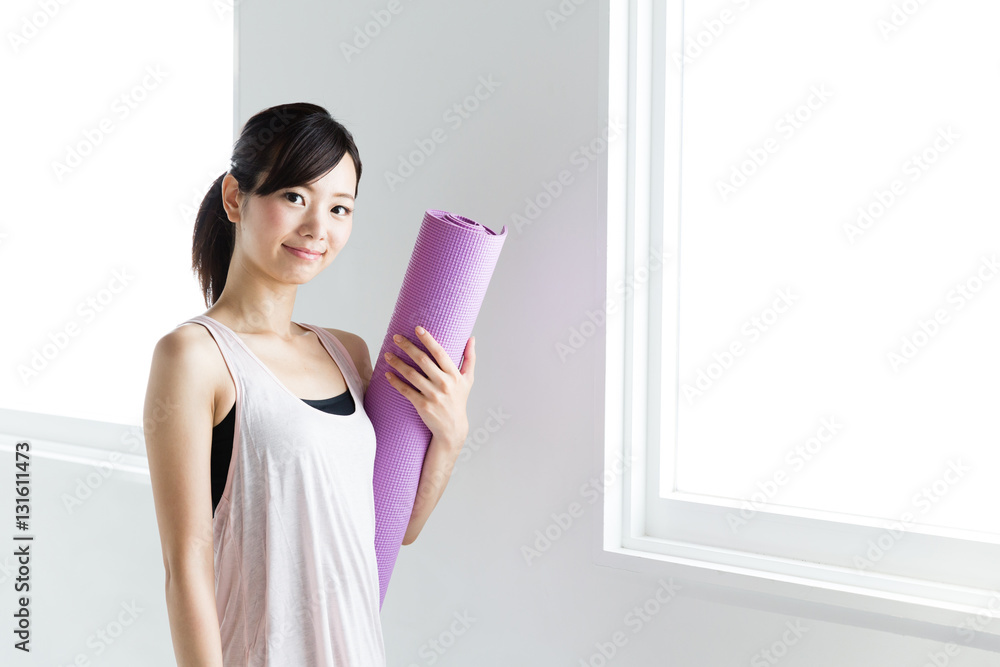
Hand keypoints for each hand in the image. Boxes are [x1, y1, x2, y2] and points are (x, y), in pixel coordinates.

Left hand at [383, 325, 474, 447]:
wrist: (452, 428)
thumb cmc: (459, 400)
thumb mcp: (468, 380)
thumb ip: (470, 358)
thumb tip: (472, 338)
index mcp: (454, 375)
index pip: (440, 353)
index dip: (428, 339)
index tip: (418, 328)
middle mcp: (444, 384)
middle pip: (423, 360)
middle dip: (408, 347)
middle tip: (396, 337)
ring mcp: (433, 395)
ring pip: (411, 374)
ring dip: (397, 363)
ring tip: (387, 354)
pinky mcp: (422, 406)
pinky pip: (406, 391)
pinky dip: (396, 382)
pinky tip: (388, 374)